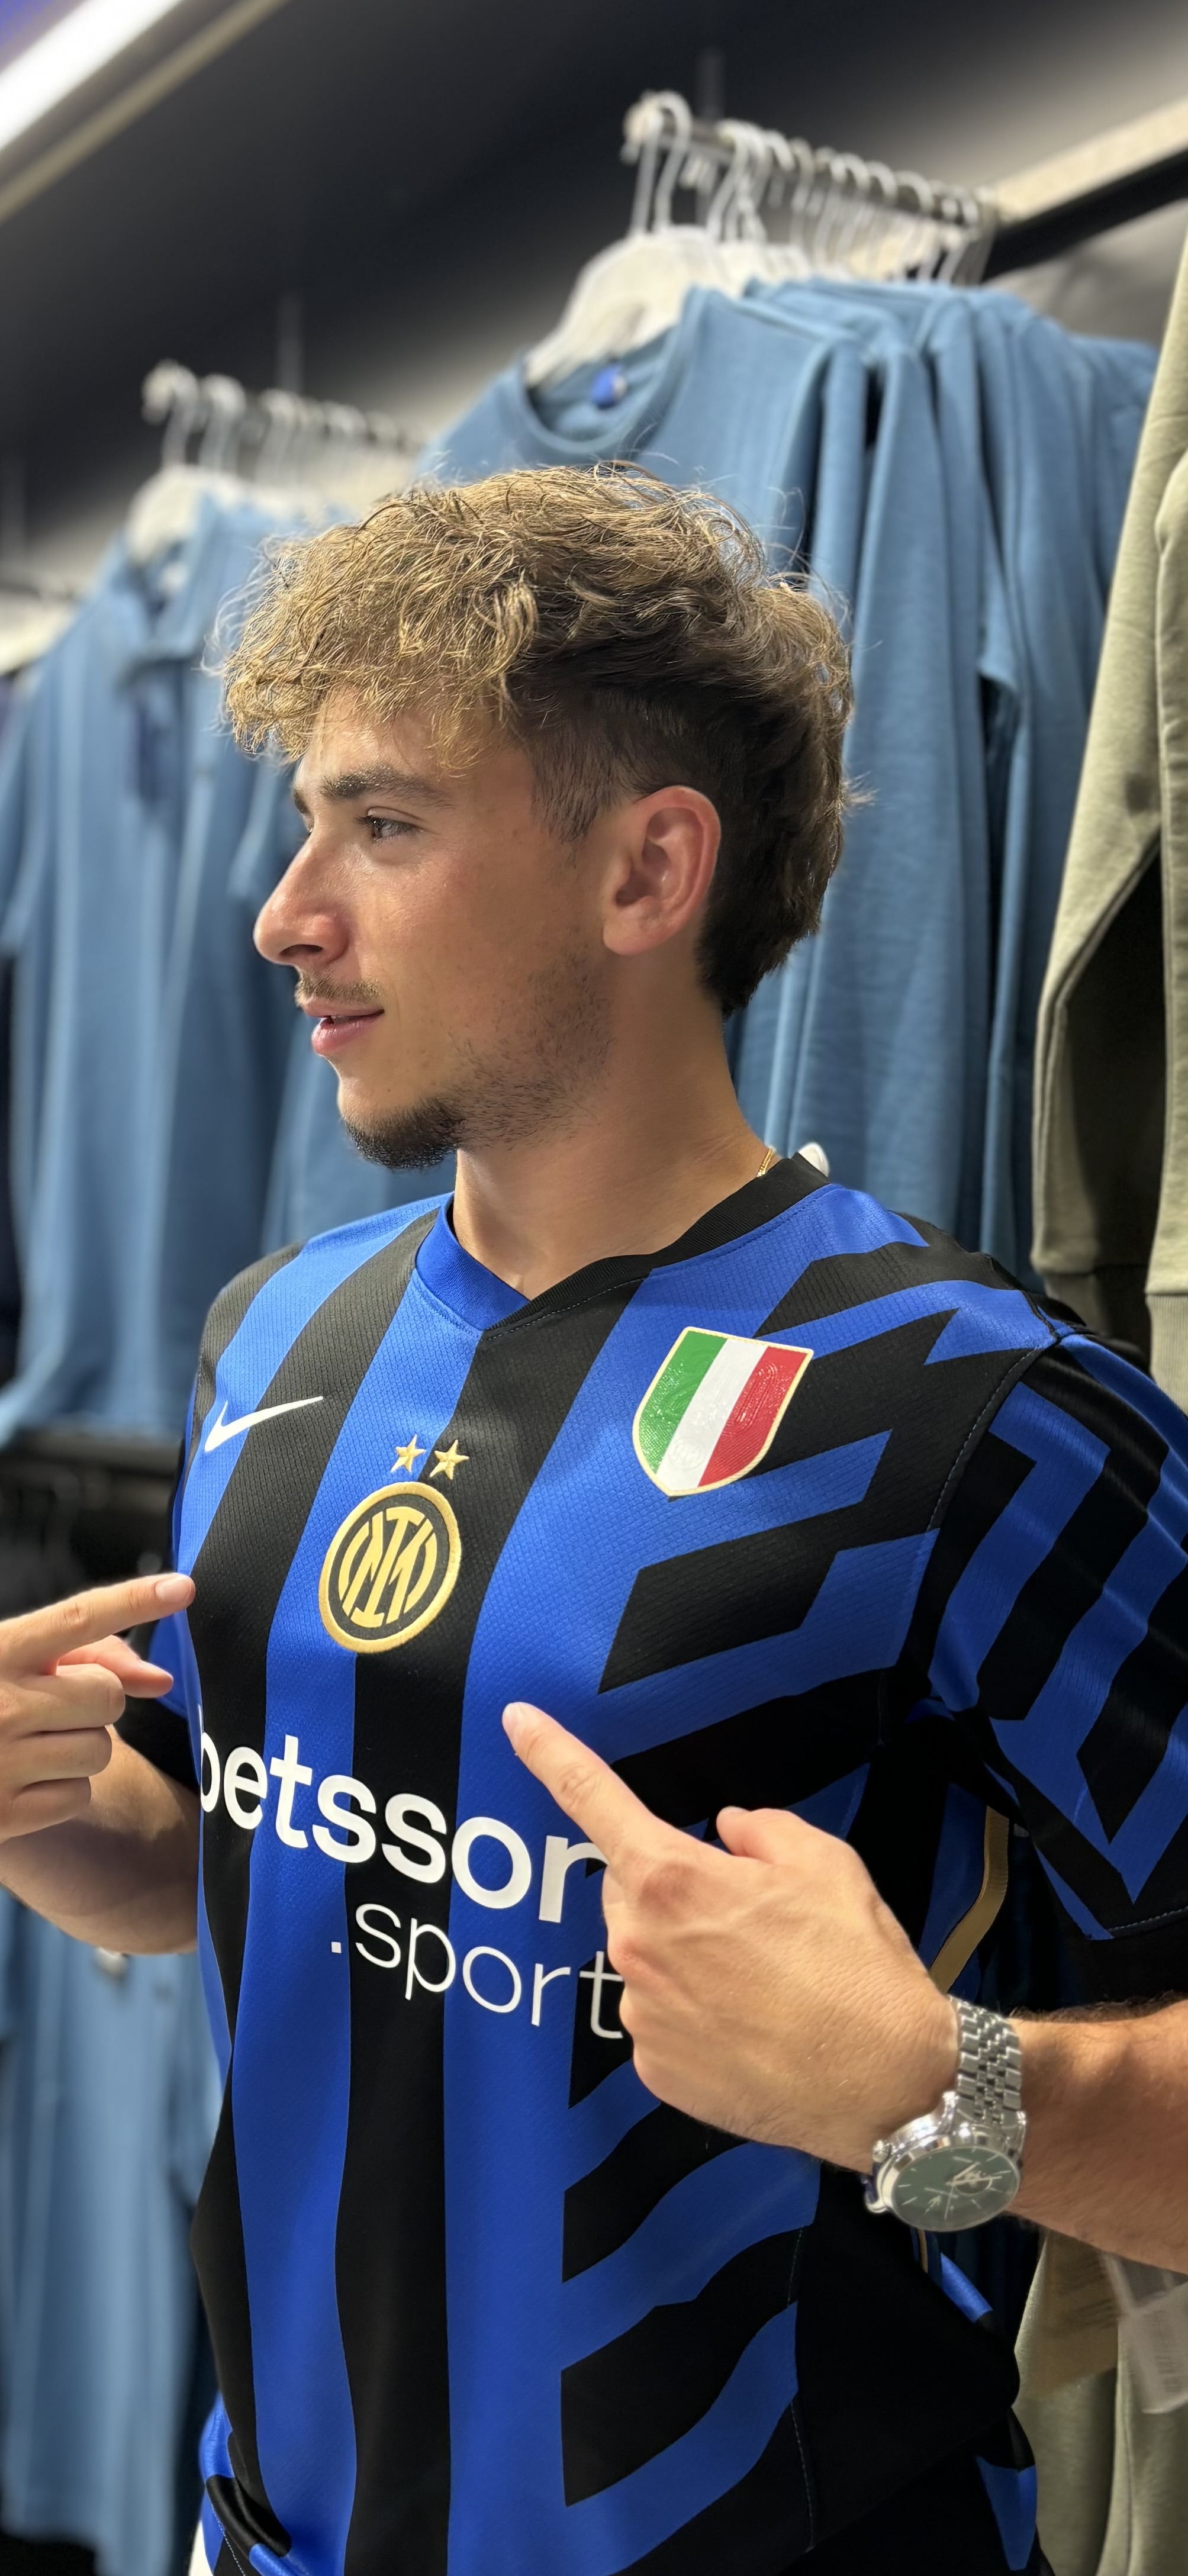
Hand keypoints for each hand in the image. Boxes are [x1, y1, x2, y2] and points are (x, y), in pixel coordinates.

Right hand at [0, 1572, 193, 1843]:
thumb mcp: (9, 1661)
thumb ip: (83, 1655)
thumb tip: (161, 1679)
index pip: (78, 1619)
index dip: (134, 1601)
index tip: (183, 1588)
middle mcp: (0, 1705)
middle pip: (108, 1696)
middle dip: (93, 1701)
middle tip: (51, 1707)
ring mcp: (0, 1763)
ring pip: (100, 1751)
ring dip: (79, 1748)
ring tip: (31, 1743)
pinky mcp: (2, 1817)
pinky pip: (78, 1796)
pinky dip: (60, 1791)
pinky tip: (21, 1779)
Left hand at [503, 1700, 956, 2167]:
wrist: (886, 2083)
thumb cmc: (857, 1966)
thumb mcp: (825, 1862)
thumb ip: (760, 1830)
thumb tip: (727, 1832)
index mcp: (673, 1879)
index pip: (593, 1798)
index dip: (549, 1752)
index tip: (514, 1719)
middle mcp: (639, 1944)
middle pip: (632, 1891)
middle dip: (674, 1890)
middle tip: (747, 1917)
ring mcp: (641, 2014)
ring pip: (646, 1959)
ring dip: (685, 1957)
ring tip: (761, 1983)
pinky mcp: (654, 2070)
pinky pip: (658, 2020)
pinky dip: (693, 2015)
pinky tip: (750, 2028)